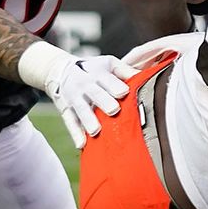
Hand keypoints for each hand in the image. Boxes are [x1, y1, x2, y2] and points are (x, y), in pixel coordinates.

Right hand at [17, 42, 136, 148]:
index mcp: (98, 73)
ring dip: (88, 120)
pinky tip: (82, 144)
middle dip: (104, 102)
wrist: (60, 70)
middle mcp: (85, 85)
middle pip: (95, 94)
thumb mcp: (108, 64)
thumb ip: (126, 71)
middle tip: (113, 110)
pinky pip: (70, 122)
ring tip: (96, 131)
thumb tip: (147, 76)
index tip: (124, 93)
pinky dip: (75, 133)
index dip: (115, 86)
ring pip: (81, 110)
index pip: (107, 80)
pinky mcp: (66, 110)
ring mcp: (74, 99)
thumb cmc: (93, 69)